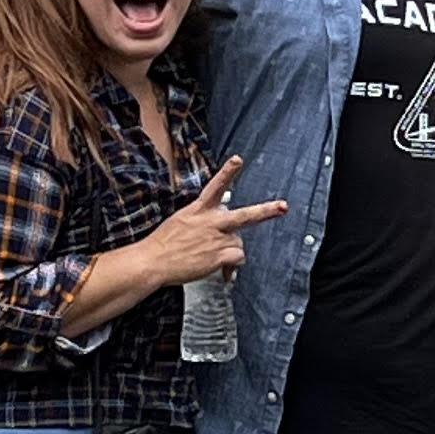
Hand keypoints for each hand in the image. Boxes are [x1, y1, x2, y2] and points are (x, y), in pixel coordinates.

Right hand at [59, 156, 285, 332]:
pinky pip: (236, 259)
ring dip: (232, 251)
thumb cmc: (162, 245)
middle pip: (244, 215)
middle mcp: (210, 222)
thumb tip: (219, 232)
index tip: (238, 159)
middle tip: (282, 206)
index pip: (215, 187)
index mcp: (197, 210)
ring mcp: (216, 239)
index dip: (228, 172)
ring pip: (239, 242)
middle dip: (265, 211)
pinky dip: (231, 268)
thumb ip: (201, 221)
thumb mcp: (180, 222)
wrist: (152, 262)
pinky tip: (222, 273)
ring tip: (218, 260)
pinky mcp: (218, 256)